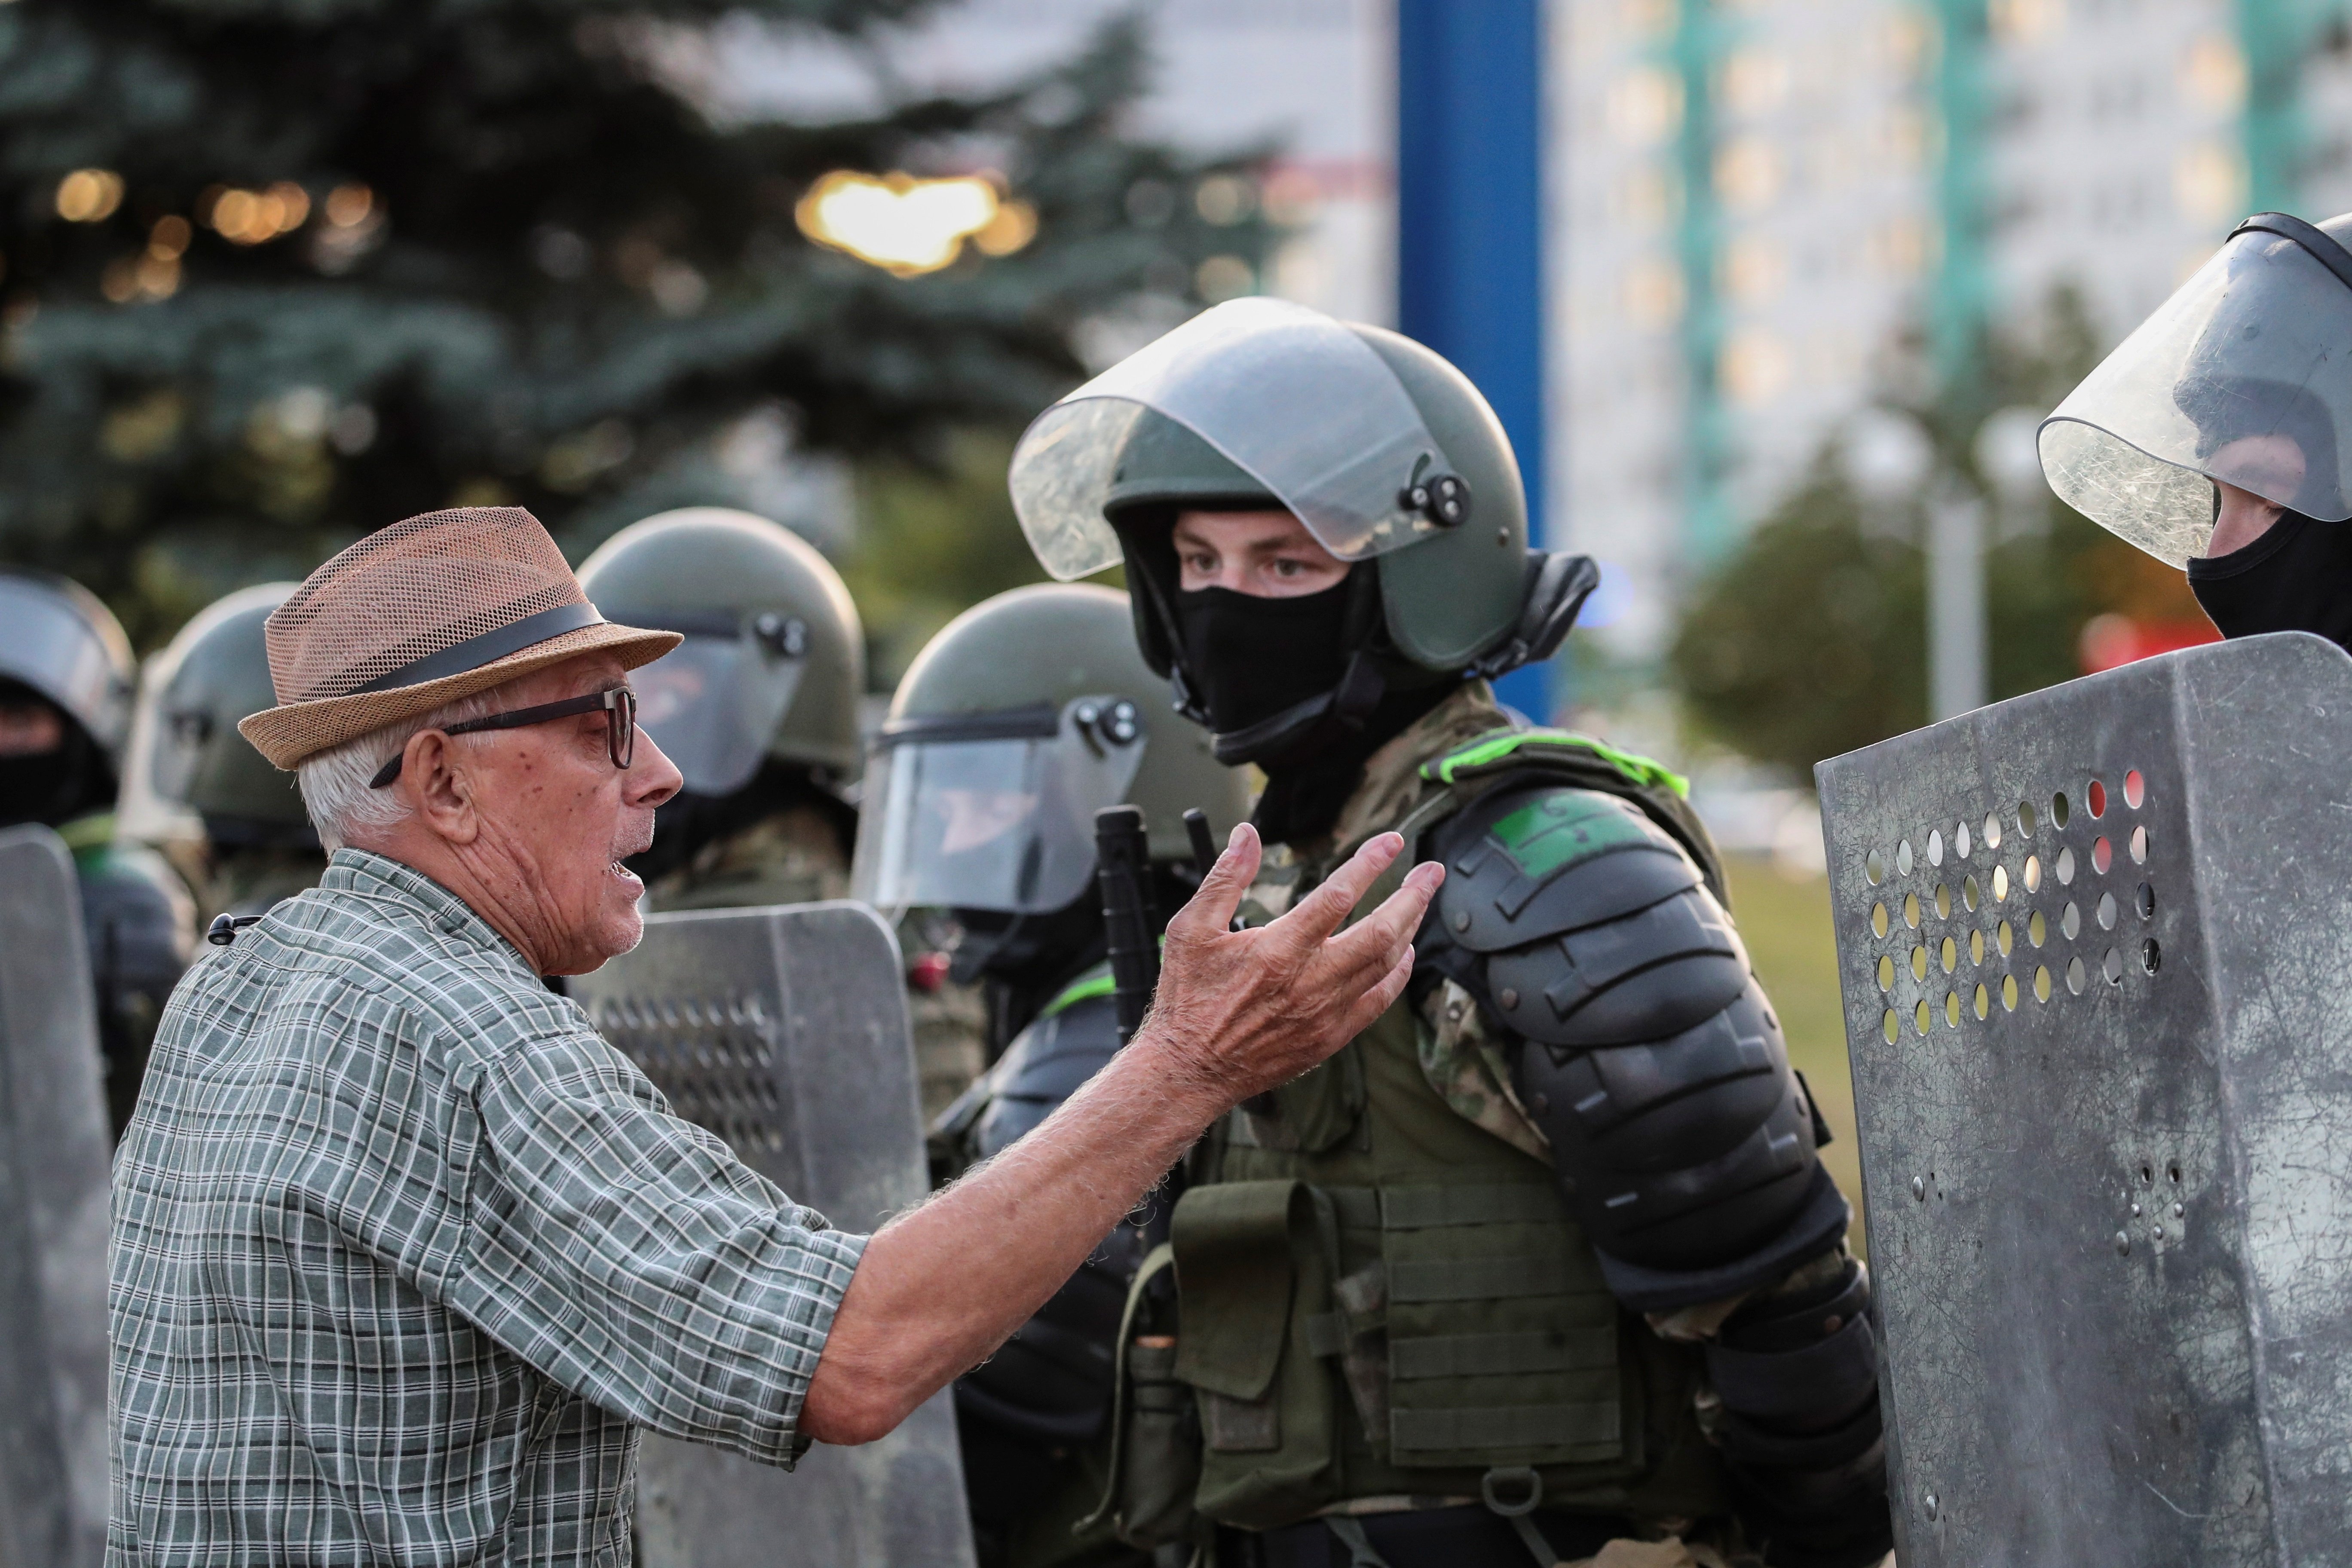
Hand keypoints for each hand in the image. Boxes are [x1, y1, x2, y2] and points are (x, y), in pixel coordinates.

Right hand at [1137, 823, 1441, 1109]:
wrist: (1191, 1070)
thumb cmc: (1188, 998)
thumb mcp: (1191, 929)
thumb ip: (1225, 878)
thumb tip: (1247, 835)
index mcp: (1278, 951)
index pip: (1338, 896)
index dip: (1369, 863)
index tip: (1390, 840)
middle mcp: (1310, 982)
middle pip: (1382, 932)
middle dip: (1413, 897)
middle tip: (1431, 871)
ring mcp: (1326, 1013)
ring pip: (1387, 965)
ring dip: (1410, 929)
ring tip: (1420, 901)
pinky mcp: (1331, 1036)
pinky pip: (1380, 1001)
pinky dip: (1399, 974)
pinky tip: (1404, 953)